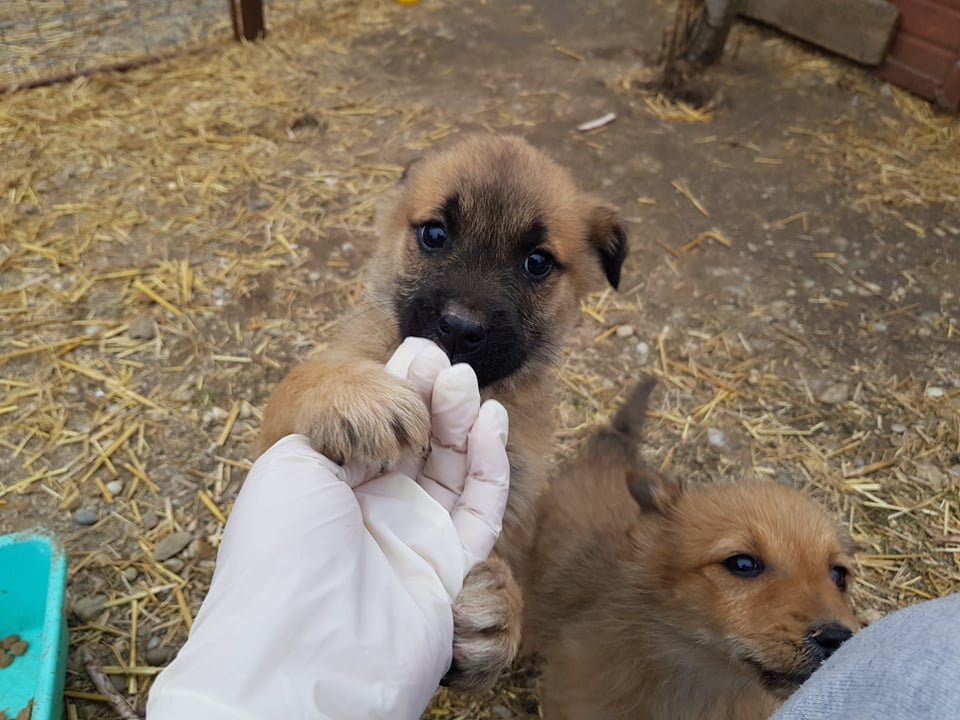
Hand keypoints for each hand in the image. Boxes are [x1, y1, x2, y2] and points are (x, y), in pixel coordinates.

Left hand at [146, 338, 509, 719]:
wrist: (303, 653)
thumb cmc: (282, 554)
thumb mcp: (290, 464)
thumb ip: (341, 420)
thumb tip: (390, 407)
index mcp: (326, 488)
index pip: (374, 428)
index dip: (396, 388)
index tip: (414, 352)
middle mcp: (370, 511)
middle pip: (416, 443)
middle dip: (430, 397)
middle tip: (440, 363)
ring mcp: (411, 539)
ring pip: (452, 468)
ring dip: (461, 421)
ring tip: (461, 384)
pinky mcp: (449, 566)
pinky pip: (480, 507)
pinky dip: (491, 464)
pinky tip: (488, 423)